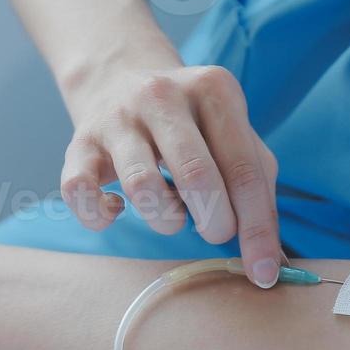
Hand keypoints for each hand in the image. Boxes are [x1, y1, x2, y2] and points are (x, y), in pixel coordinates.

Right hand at [60, 64, 281, 287]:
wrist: (119, 77)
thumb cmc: (193, 124)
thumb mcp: (233, 134)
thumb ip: (258, 186)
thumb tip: (270, 258)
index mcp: (214, 90)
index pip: (245, 170)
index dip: (258, 229)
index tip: (264, 272)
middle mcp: (162, 96)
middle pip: (197, 175)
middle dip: (214, 223)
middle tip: (215, 232)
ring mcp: (117, 118)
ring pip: (142, 187)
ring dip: (165, 219)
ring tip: (171, 213)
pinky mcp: (79, 143)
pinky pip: (80, 192)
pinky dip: (101, 215)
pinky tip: (117, 209)